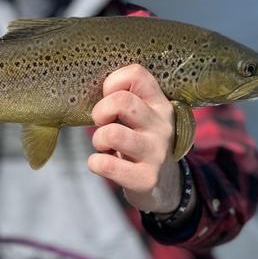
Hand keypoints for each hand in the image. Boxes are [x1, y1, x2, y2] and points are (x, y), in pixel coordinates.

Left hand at [88, 64, 181, 213]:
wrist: (165, 185)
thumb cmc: (142, 141)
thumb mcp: (143, 115)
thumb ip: (125, 97)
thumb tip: (92, 86)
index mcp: (160, 104)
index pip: (136, 73)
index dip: (112, 83)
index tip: (108, 99)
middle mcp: (162, 125)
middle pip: (122, 101)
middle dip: (100, 111)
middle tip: (101, 123)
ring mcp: (156, 153)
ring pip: (112, 133)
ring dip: (98, 139)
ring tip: (104, 145)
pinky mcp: (146, 178)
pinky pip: (107, 165)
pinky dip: (95, 163)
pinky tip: (102, 163)